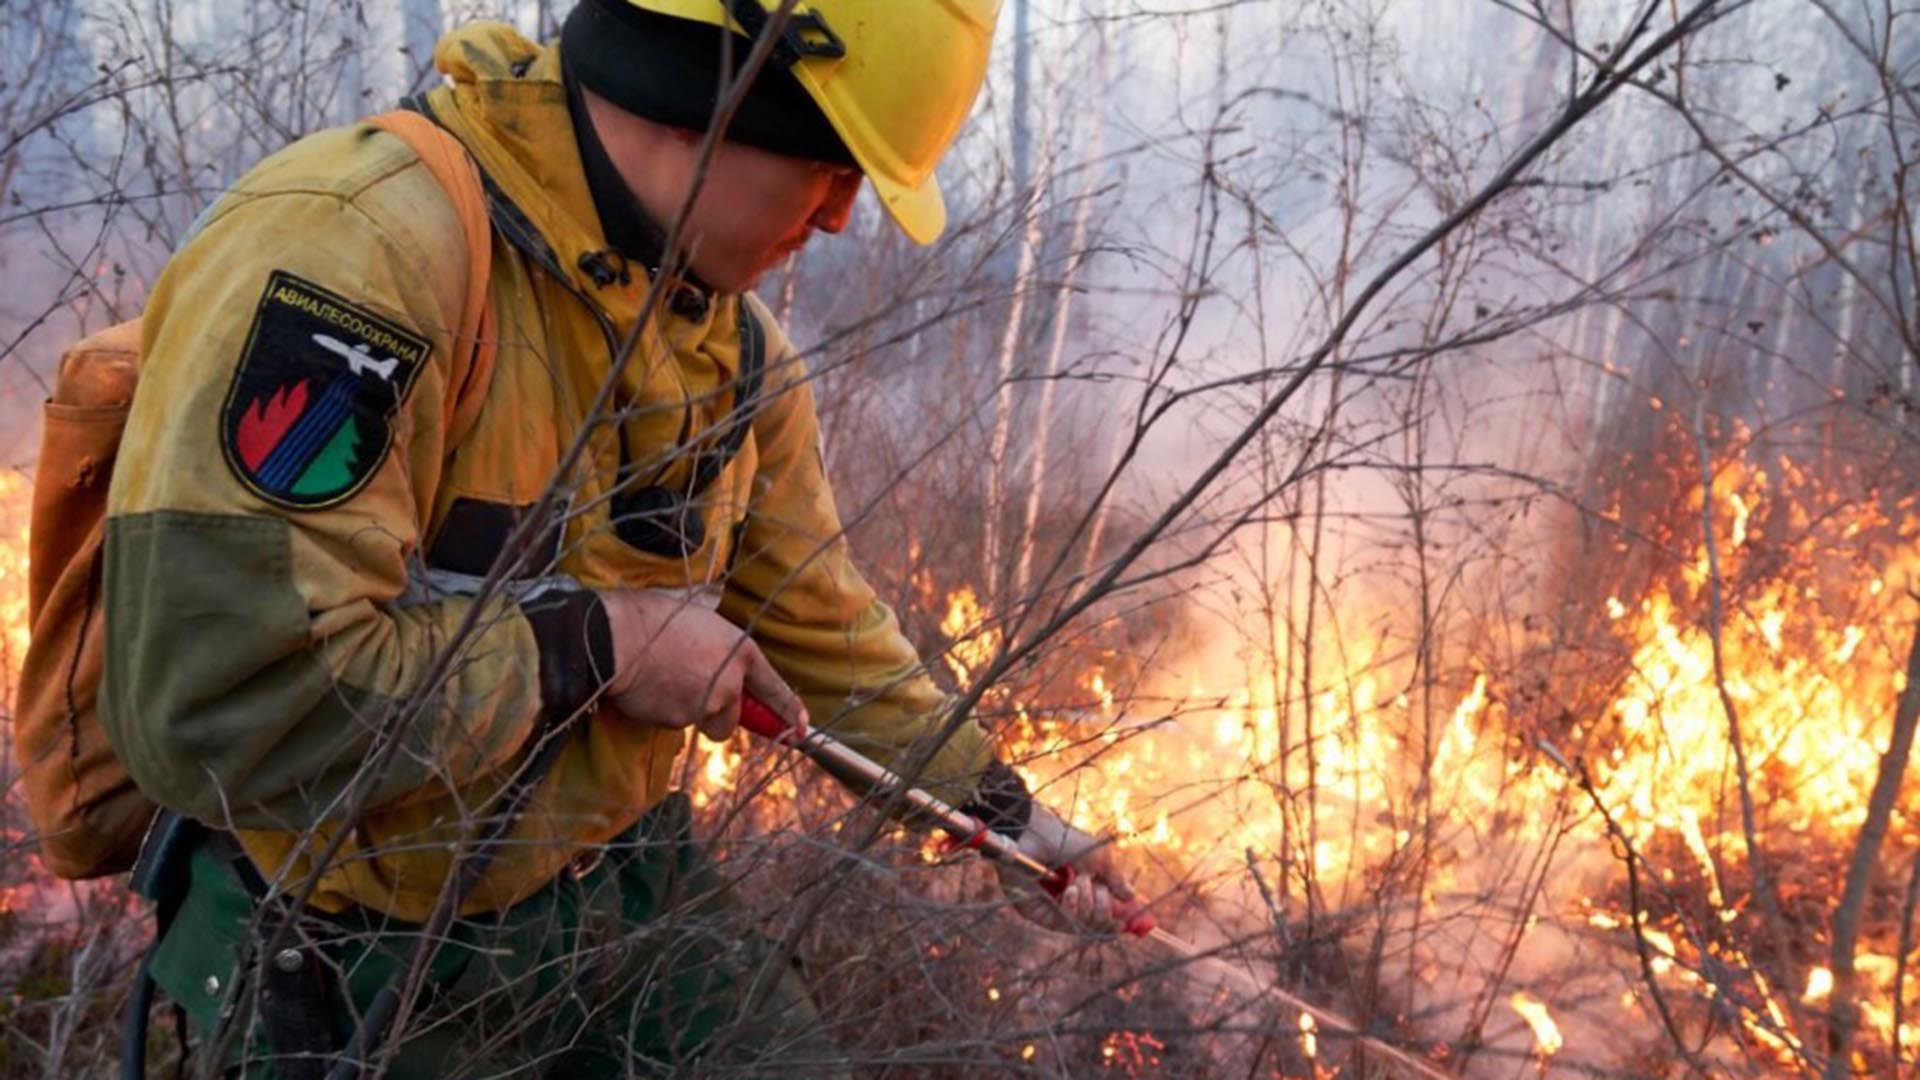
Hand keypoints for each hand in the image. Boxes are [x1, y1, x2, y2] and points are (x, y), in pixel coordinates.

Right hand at [596, 590, 808, 741]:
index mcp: (740, 651)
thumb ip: (716, 646)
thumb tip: (712, 658)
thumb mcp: (698, 619)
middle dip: (716, 712)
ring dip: (689, 711)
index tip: (803, 727)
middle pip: (733, 717)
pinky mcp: (679, 720)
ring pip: (703, 721)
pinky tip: (648, 687)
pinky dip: (663, 711)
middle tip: (688, 689)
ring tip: (663, 681)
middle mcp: (730, 680)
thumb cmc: (653, 618)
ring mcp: (707, 703)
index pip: (773, 687)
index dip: (788, 709)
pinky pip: (674, 722)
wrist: (617, 635)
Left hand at [997, 803, 1138, 933]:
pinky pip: (1066, 924)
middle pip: (1098, 924)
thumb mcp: (1098, 857)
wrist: (1033, 835)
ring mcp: (1057, 909)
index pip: (1104, 913)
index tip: (1125, 923)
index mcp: (1086, 886)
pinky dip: (1073, 907)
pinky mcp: (1041, 915)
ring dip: (1087, 903)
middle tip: (1098, 887)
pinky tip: (1068, 890)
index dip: (1116, 921)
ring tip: (1077, 881)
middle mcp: (1072, 901)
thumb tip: (1131, 897)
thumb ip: (1115, 879)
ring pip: (1084, 925)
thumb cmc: (1064, 840)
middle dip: (1104, 908)